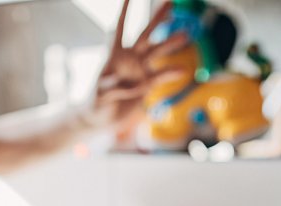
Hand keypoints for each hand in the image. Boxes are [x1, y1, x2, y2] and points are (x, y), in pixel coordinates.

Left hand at [89, 0, 188, 131]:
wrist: (102, 119)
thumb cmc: (95, 103)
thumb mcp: (98, 94)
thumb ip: (109, 85)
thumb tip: (119, 79)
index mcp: (114, 54)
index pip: (120, 28)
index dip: (125, 12)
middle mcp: (129, 58)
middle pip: (145, 33)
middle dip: (157, 18)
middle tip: (170, 2)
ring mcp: (140, 69)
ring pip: (157, 52)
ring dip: (170, 43)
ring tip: (185, 34)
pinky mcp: (147, 84)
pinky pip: (161, 76)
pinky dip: (171, 73)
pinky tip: (183, 70)